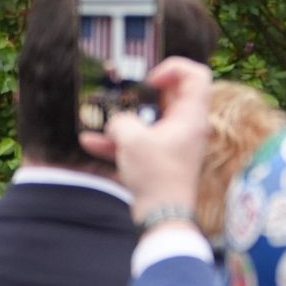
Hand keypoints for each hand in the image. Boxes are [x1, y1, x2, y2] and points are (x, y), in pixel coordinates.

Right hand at [79, 57, 213, 223]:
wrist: (162, 216)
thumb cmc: (157, 176)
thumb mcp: (133, 140)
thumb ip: (122, 121)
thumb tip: (117, 122)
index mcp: (191, 116)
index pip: (196, 75)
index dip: (173, 69)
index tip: (149, 81)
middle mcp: (186, 126)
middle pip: (170, 96)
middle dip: (141, 94)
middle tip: (123, 96)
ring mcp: (174, 143)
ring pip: (150, 119)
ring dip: (125, 118)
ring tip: (101, 117)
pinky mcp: (161, 158)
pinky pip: (140, 142)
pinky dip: (119, 141)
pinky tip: (90, 142)